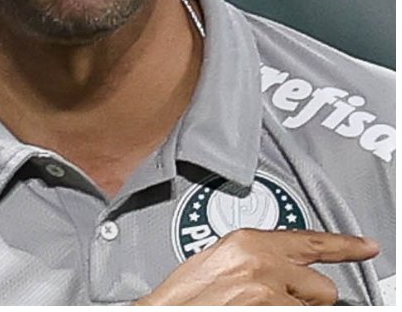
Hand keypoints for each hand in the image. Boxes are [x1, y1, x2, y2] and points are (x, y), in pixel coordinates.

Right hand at [136, 228, 378, 304]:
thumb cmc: (180, 300)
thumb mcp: (217, 265)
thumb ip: (253, 261)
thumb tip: (281, 272)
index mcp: (247, 242)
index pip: (309, 240)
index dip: (343, 245)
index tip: (365, 247)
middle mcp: (263, 261)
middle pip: (321, 285)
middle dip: (302, 299)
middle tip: (268, 304)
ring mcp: (269, 290)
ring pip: (311, 308)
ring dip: (289, 310)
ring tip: (251, 308)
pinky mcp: (272, 311)